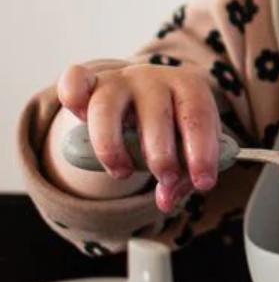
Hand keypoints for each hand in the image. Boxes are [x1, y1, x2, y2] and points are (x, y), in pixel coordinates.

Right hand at [56, 62, 221, 213]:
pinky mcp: (92, 83)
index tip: (203, 184)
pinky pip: (75, 81)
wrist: (150, 92)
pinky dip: (73, 94)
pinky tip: (79, 116)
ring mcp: (120, 80)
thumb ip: (183, 177)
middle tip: (166, 181)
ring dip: (111, 147)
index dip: (202, 152)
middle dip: (162, 155)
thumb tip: (165, 202)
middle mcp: (155, 79)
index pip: (199, 117)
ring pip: (107, 108)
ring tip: (122, 174)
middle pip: (156, 114)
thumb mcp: (188, 147)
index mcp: (190, 88)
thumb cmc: (176, 126)